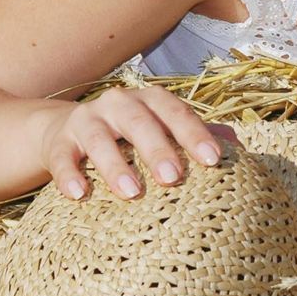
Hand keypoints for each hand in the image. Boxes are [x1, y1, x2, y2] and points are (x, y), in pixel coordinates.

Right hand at [32, 87, 233, 200]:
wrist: (67, 130)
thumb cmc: (128, 134)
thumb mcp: (161, 129)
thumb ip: (194, 136)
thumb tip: (238, 148)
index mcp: (151, 100)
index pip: (177, 113)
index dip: (195, 135)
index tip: (213, 160)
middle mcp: (120, 103)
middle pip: (141, 122)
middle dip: (158, 149)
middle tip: (174, 179)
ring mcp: (87, 119)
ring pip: (101, 139)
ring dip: (116, 165)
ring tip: (132, 193)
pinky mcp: (59, 141)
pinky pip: (62, 157)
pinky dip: (69, 174)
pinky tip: (78, 195)